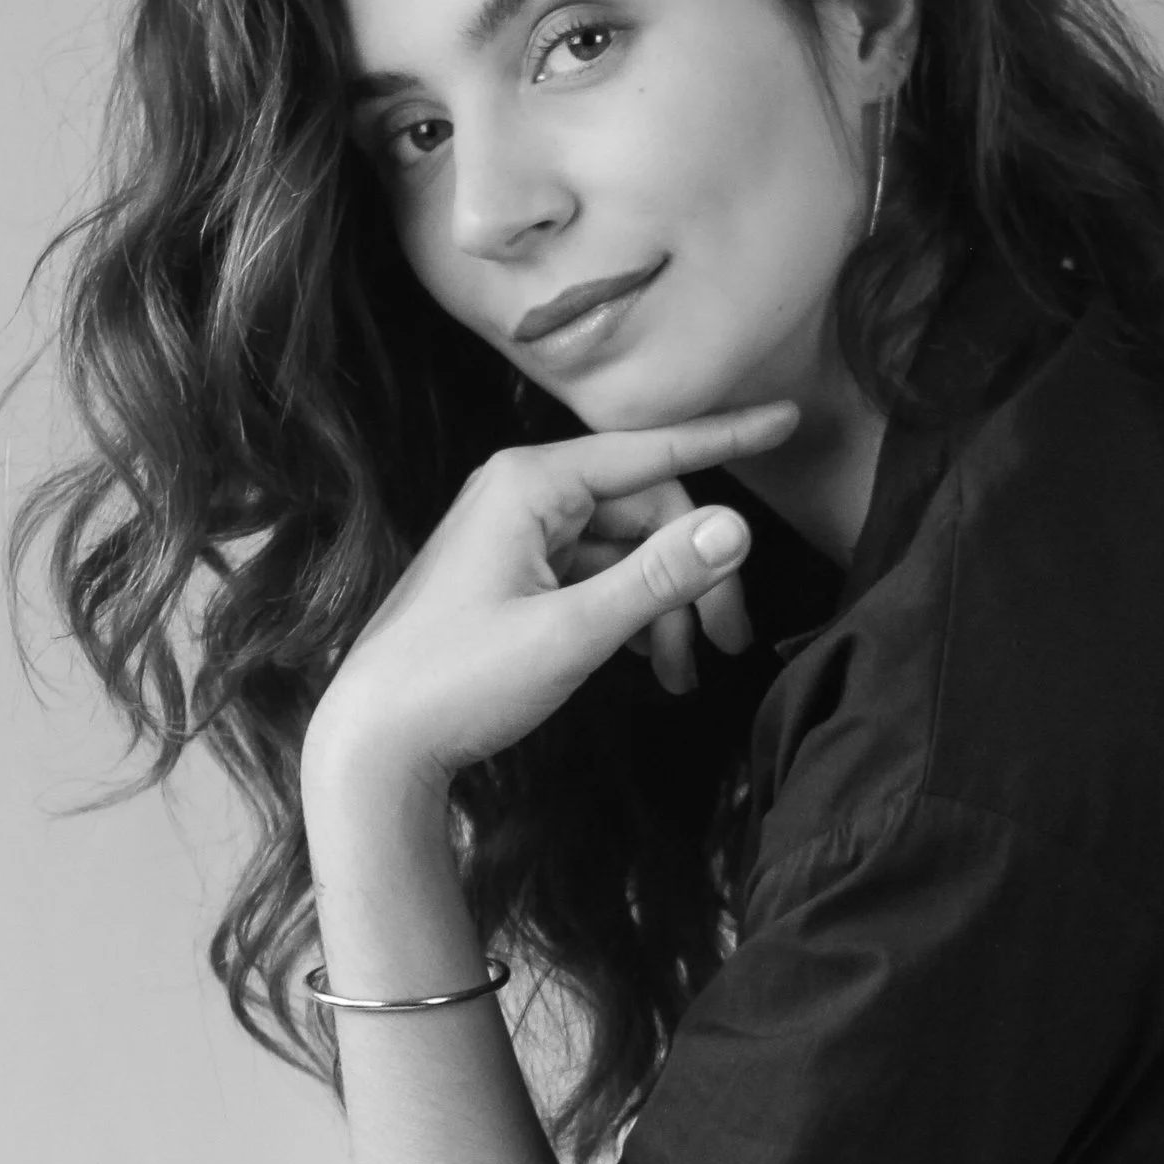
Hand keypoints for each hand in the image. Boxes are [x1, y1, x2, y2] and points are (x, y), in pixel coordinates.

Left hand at [302, 399, 801, 791]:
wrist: (376, 742)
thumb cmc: (459, 681)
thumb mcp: (573, 632)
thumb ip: (659, 577)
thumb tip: (739, 527)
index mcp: (531, 483)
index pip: (651, 449)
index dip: (726, 439)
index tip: (787, 421)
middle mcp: (523, 493)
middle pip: (647, 510)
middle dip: (694, 574)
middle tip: (727, 645)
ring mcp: (517, 535)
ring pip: (627, 550)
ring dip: (665, 607)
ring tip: (681, 676)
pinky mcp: (515, 576)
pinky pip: (597, 576)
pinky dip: (631, 614)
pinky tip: (647, 663)